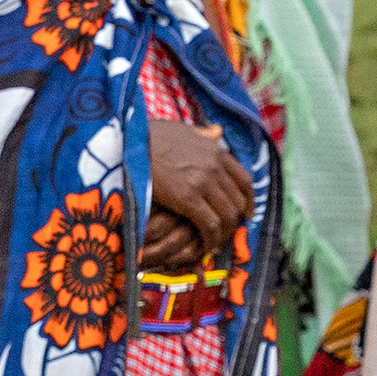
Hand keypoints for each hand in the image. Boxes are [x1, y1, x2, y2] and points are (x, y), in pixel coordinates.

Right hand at [140, 121, 247, 272]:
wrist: (128, 142)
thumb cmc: (148, 135)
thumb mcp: (182, 129)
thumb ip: (202, 134)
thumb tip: (217, 132)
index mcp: (216, 150)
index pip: (244, 180)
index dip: (247, 201)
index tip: (244, 213)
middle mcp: (214, 166)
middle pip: (238, 201)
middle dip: (234, 221)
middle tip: (224, 233)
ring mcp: (203, 181)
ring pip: (227, 216)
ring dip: (223, 234)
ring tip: (214, 243)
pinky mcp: (187, 198)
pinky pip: (210, 225)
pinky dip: (211, 239)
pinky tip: (204, 246)